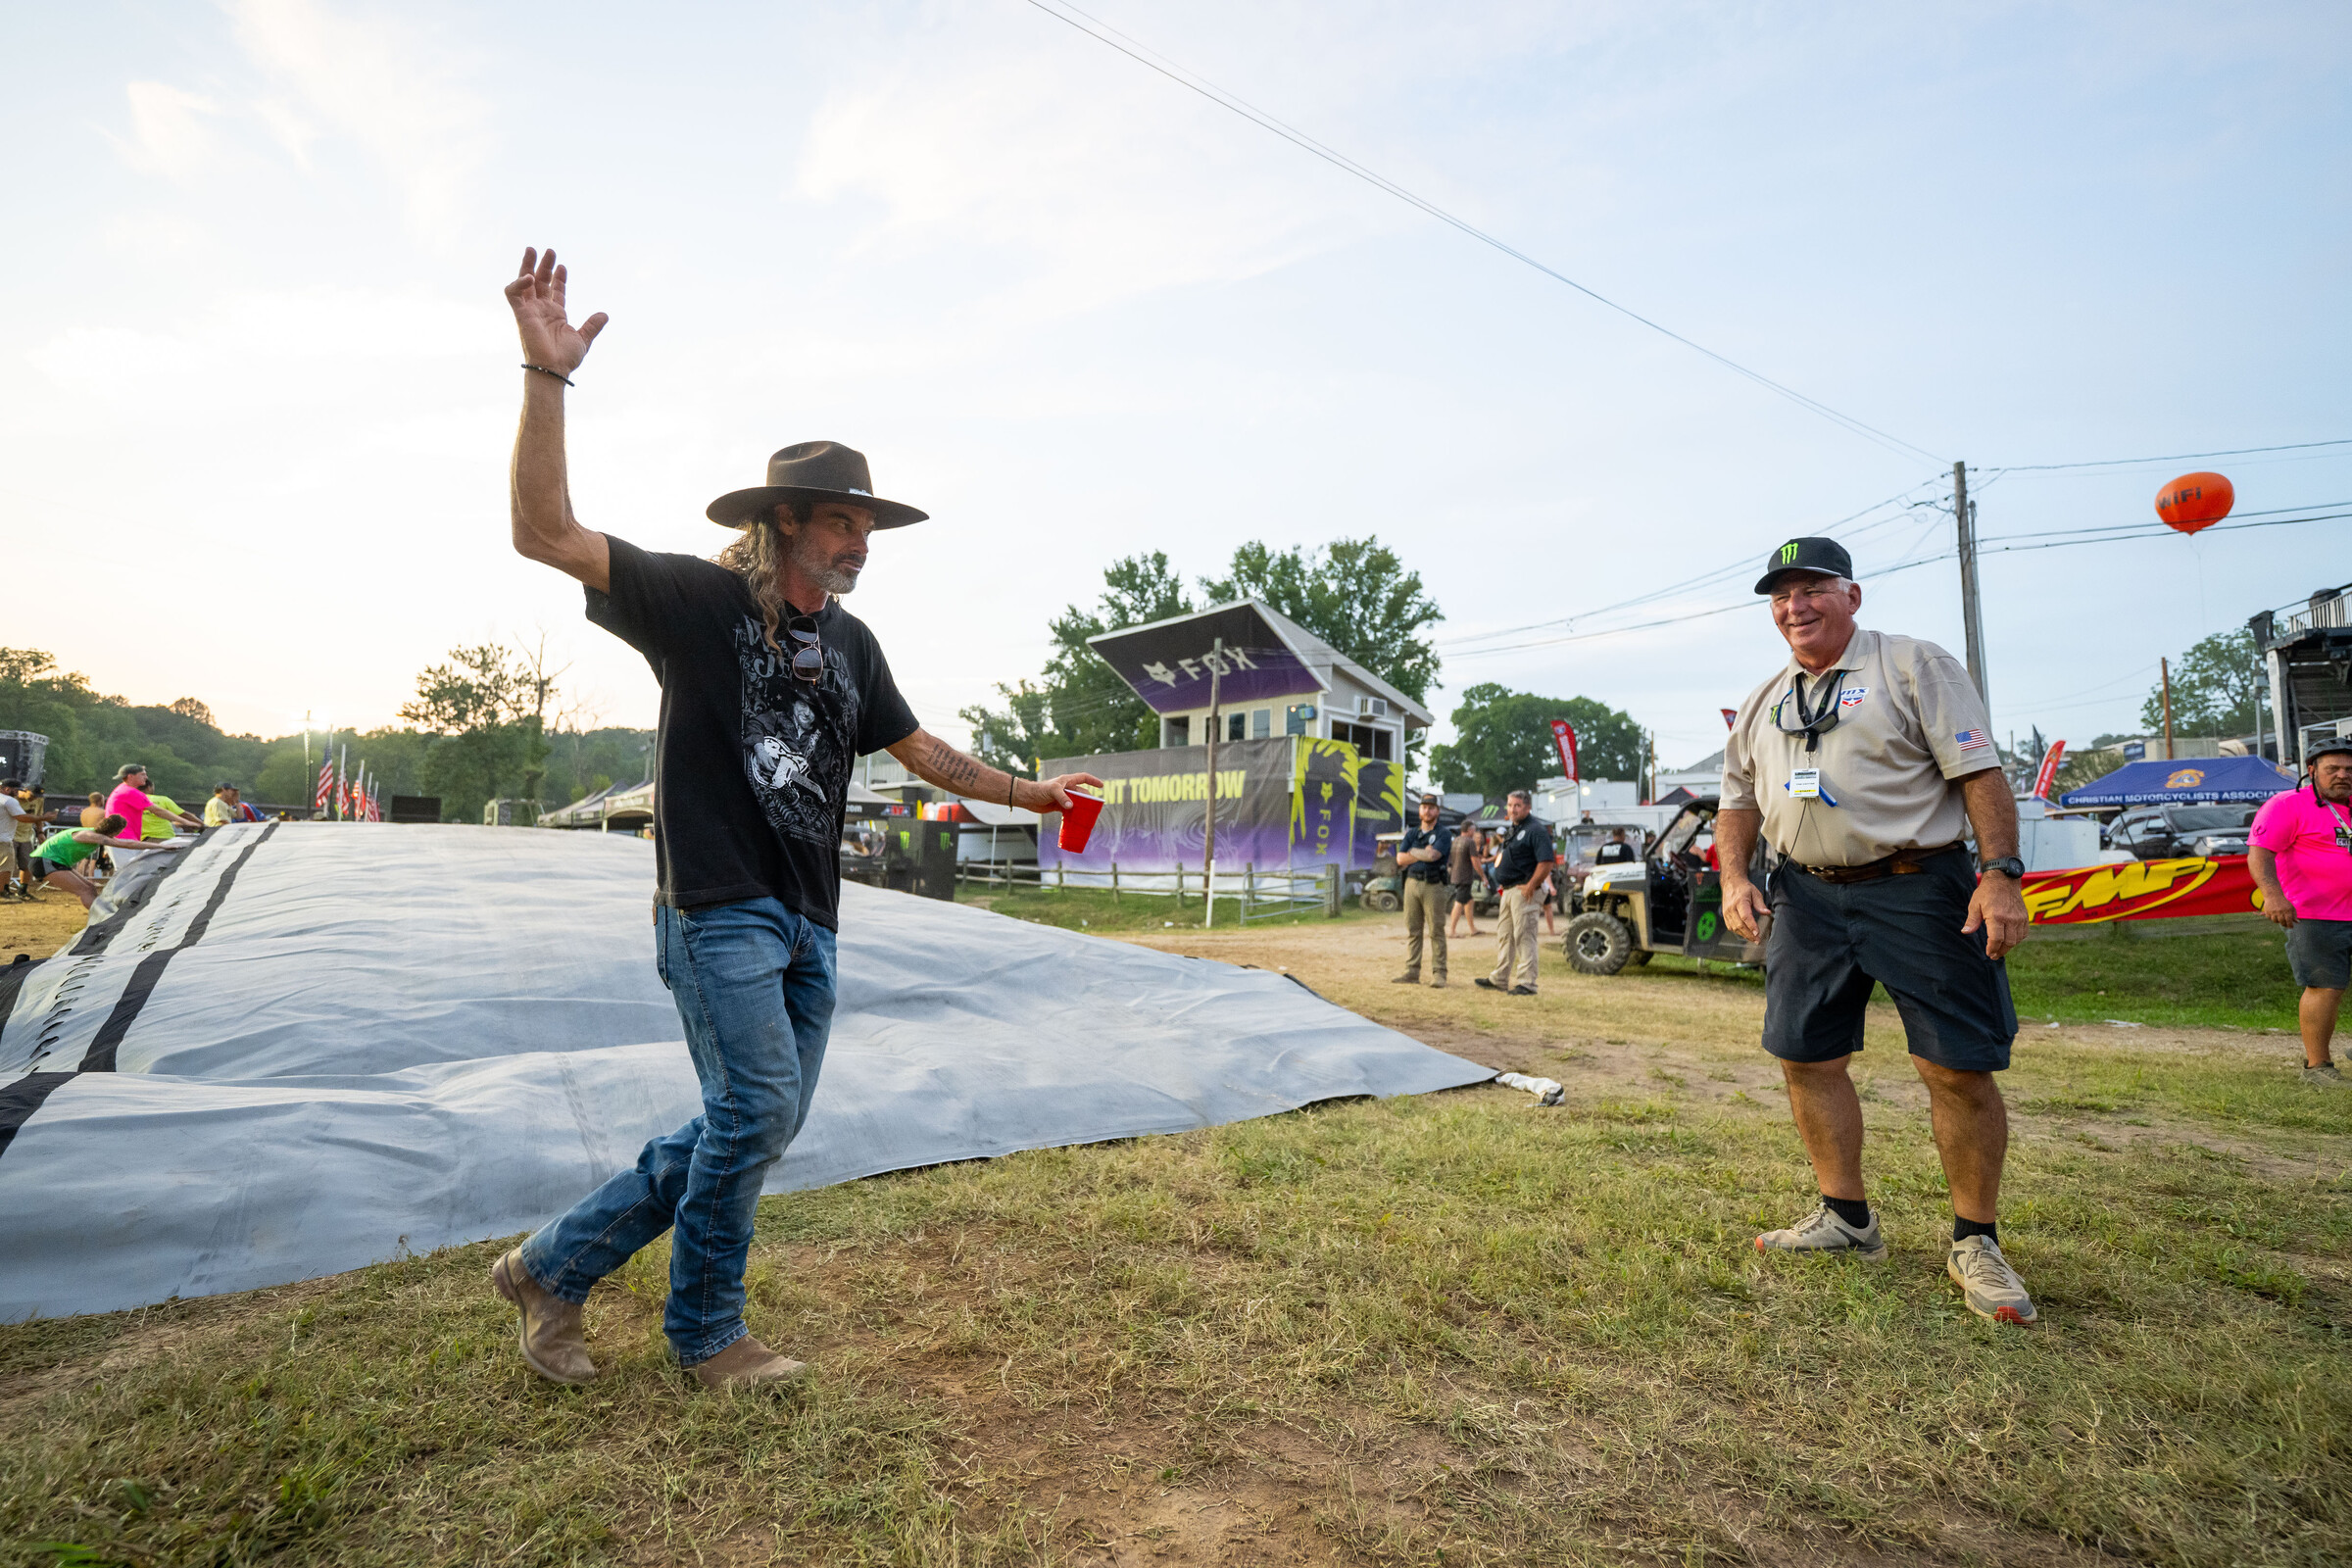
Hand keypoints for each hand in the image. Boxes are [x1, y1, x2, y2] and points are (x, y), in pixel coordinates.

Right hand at [505, 247, 607, 376]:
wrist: (554, 369)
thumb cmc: (565, 358)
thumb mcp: (583, 339)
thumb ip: (592, 325)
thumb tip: (605, 314)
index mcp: (555, 314)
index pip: (555, 290)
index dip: (559, 278)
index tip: (563, 266)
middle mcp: (541, 310)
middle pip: (540, 282)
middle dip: (544, 265)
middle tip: (550, 251)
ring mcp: (530, 310)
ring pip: (524, 282)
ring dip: (528, 266)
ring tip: (533, 250)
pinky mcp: (520, 314)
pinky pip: (513, 294)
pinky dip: (518, 283)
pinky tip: (529, 277)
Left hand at [1028, 772, 1104, 810]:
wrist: (1027, 798)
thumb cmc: (1040, 790)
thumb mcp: (1053, 791)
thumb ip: (1062, 797)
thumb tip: (1071, 807)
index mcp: (1067, 781)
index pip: (1083, 778)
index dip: (1093, 780)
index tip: (1101, 786)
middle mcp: (1066, 788)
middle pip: (1082, 793)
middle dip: (1089, 799)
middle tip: (1095, 807)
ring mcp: (1062, 797)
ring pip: (1076, 802)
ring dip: (1082, 808)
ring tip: (1088, 815)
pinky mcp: (1058, 806)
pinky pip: (1069, 810)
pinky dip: (1073, 814)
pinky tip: (1077, 820)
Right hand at [1721, 877, 1770, 941]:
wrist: (1731, 883)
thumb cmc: (1743, 887)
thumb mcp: (1755, 893)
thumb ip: (1760, 904)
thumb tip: (1767, 913)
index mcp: (1739, 901)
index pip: (1745, 916)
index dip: (1752, 926)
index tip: (1758, 933)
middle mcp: (1731, 908)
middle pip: (1739, 925)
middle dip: (1749, 934)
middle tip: (1757, 940)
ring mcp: (1726, 912)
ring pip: (1735, 928)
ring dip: (1744, 935)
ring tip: (1753, 939)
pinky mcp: (1725, 915)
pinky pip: (1731, 927)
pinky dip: (1738, 932)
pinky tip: (1745, 934)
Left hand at [1964, 872, 2028, 958]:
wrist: (2004, 880)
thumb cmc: (1987, 892)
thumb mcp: (1975, 905)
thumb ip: (1972, 920)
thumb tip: (1965, 932)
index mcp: (1996, 916)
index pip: (1996, 939)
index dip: (1992, 948)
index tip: (1989, 953)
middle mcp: (2010, 919)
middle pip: (2008, 942)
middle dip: (2001, 951)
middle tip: (1994, 955)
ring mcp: (2019, 918)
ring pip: (2017, 939)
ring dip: (2009, 946)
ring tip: (2000, 949)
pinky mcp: (2025, 917)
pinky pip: (2024, 933)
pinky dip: (2017, 939)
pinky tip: (2010, 941)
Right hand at [2262, 892, 2296, 928]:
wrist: (2274, 896)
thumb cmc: (2284, 902)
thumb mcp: (2291, 907)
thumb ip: (2294, 915)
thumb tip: (2298, 922)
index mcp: (2287, 910)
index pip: (2289, 921)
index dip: (2290, 925)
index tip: (2291, 927)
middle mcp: (2280, 912)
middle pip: (2282, 922)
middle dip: (2284, 924)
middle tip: (2285, 924)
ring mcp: (2273, 912)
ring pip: (2275, 921)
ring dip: (2277, 921)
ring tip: (2279, 919)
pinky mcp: (2267, 911)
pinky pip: (2269, 918)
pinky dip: (2271, 918)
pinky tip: (2273, 915)